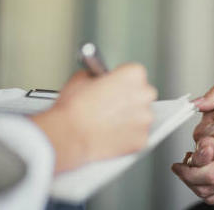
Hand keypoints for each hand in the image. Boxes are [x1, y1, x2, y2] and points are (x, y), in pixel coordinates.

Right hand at [31, 63, 156, 172]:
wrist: (69, 136)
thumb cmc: (74, 108)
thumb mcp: (81, 78)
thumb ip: (96, 76)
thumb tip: (97, 79)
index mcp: (133, 75)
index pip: (134, 73)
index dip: (121, 80)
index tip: (115, 86)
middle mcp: (144, 95)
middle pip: (142, 94)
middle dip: (129, 99)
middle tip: (110, 105)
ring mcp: (145, 119)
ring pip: (141, 116)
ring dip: (130, 118)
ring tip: (108, 122)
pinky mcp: (142, 139)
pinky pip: (138, 136)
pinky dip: (127, 137)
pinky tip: (111, 135)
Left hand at [172, 70, 213, 207]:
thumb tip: (206, 95)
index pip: (209, 154)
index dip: (194, 158)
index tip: (182, 158)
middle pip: (209, 180)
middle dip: (190, 176)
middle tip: (181, 168)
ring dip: (198, 187)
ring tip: (189, 176)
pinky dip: (213, 196)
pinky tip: (206, 185)